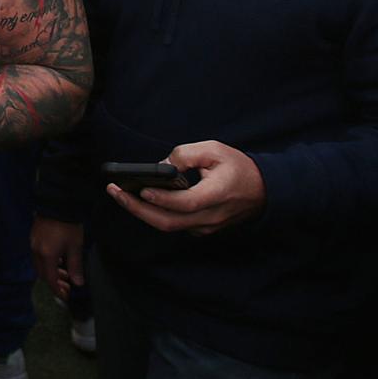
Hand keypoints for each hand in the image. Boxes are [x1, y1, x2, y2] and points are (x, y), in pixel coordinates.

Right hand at [30, 216, 84, 299]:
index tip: (66, 296)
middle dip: (54, 282)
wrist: (57, 202)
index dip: (58, 290)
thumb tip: (78, 283)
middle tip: (67, 285)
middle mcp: (36, 251)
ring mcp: (33, 243)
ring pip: (39, 264)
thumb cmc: (68, 226)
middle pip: (42, 274)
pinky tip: (58, 258)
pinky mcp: (34, 236)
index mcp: (47, 256)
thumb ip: (75, 266)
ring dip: (51, 271)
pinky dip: (47, 262)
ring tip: (65, 272)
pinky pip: (38, 255)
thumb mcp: (75, 247)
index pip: (50, 279)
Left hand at [106, 141, 265, 235]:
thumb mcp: (214, 149)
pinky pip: (174, 225)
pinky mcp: (202, 229)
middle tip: (114, 191)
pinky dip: (154, 214)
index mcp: (217, 195)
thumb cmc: (238, 167)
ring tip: (119, 194)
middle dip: (137, 208)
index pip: (185, 204)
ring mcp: (206, 226)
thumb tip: (162, 165)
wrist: (263, 191)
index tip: (141, 189)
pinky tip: (138, 199)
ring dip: (141, 212)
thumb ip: (186, 155)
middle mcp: (210, 216)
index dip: (162, 199)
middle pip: (169, 222)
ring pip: (168, 226)